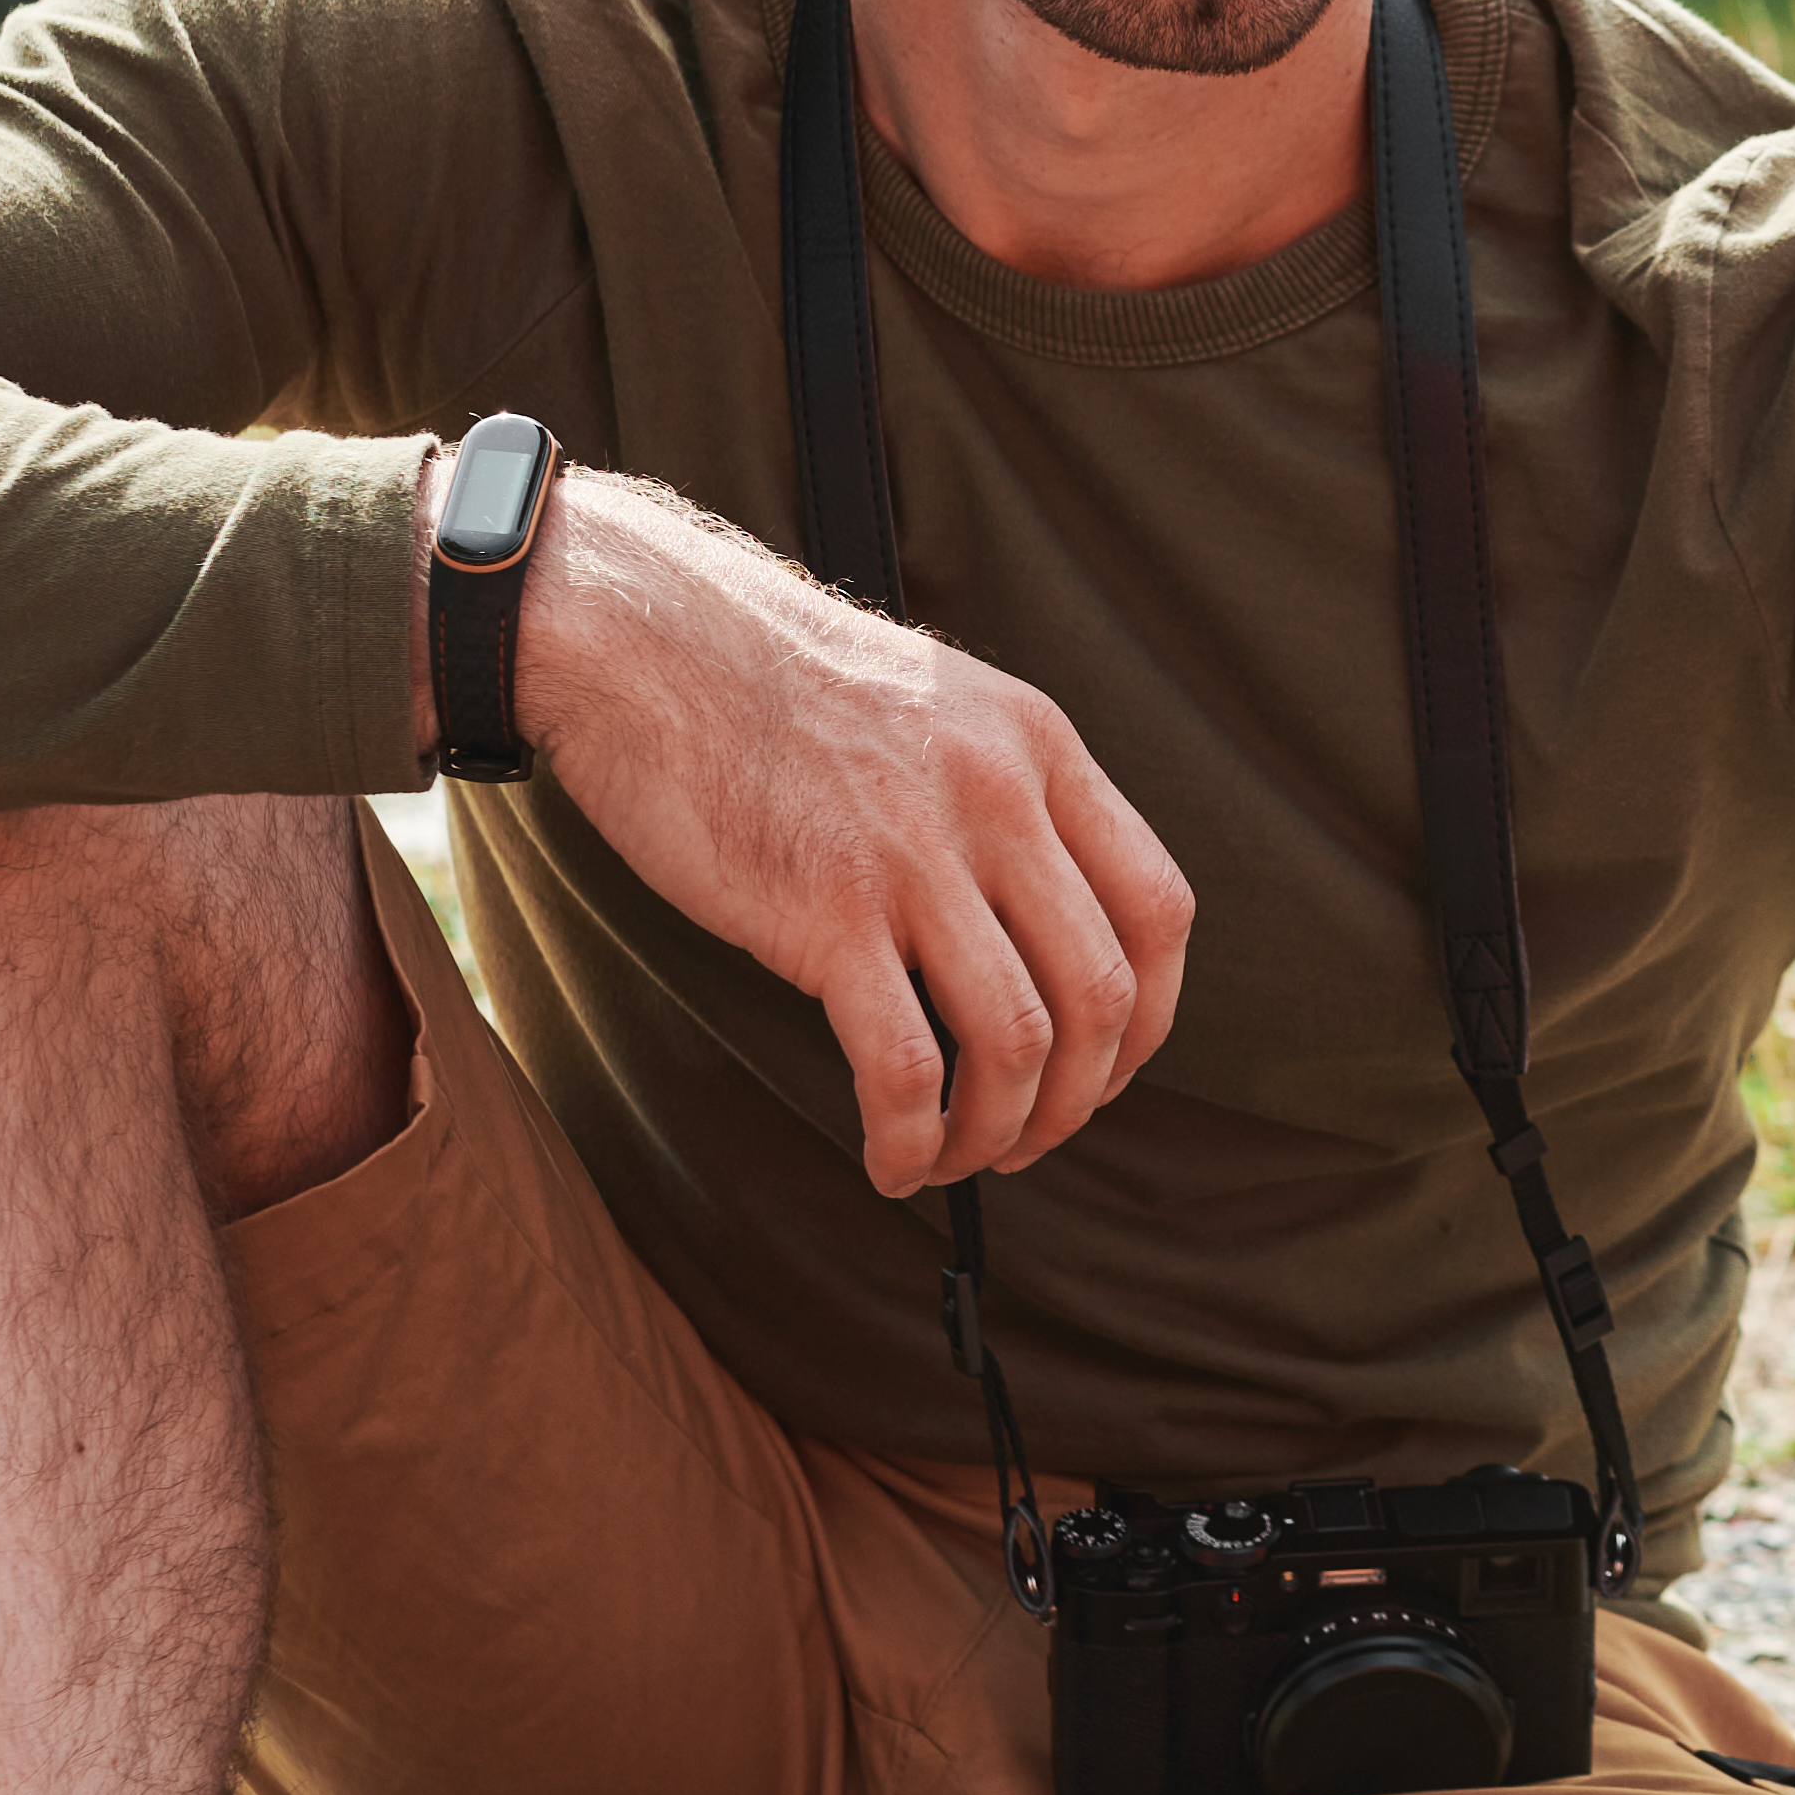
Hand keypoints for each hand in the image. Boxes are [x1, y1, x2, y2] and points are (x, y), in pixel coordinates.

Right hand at [507, 464, 1198, 1194]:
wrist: (636, 634)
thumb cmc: (765, 675)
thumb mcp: (935, 701)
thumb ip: (1000, 790)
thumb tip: (1035, 912)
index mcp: (1038, 746)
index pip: (1158, 908)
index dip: (1150, 1017)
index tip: (1107, 1067)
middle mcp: (999, 800)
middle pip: (1102, 995)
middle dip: (1078, 1099)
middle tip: (1028, 1137)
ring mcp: (915, 857)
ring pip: (1019, 1045)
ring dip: (999, 1132)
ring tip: (955, 1159)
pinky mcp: (826, 912)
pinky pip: (906, 1067)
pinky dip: (912, 1140)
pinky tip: (891, 1160)